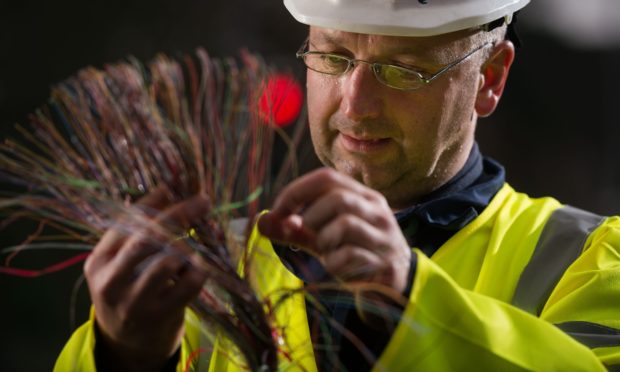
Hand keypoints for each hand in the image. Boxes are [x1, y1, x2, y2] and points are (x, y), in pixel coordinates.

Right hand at [84, 188, 208, 371]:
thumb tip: (167, 188)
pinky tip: (197, 269)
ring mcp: (135, 303)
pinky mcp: (160, 316)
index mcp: (98, 261)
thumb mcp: (122, 260)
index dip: (154, 201)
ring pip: (168, 261)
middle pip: (147, 238)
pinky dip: (200, 270)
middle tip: (202, 201)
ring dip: (188, 247)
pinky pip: (190, 284)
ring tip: (192, 250)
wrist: (127, 342)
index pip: (125, 222)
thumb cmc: (129, 289)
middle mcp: (111, 282)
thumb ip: (139, 228)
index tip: (179, 187)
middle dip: (178, 215)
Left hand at [258, 168, 411, 294]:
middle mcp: (377, 211)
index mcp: (363, 196)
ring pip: (345, 224)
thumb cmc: (356, 253)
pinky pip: (349, 256)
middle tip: (303, 234)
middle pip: (337, 198)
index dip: (296, 192)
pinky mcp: (384, 263)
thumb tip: (261, 222)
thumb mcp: (324, 237)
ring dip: (322, 240)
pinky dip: (333, 263)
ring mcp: (383, 237)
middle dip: (309, 217)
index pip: (326, 178)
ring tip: (325, 251)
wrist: (396, 285)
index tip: (277, 213)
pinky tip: (336, 268)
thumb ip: (295, 230)